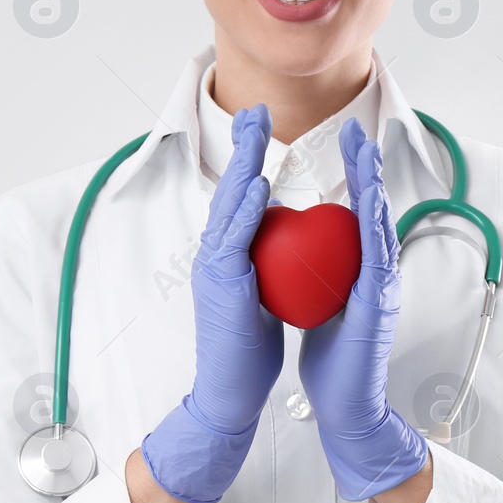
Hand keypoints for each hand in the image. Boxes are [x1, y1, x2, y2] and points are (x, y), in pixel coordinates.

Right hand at [141, 103, 283, 502]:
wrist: (229, 392)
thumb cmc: (248, 349)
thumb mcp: (262, 296)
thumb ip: (268, 265)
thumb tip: (288, 246)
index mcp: (226, 256)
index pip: (238, 198)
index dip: (246, 160)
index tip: (257, 129)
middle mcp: (214, 255)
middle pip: (227, 189)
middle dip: (239, 147)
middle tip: (251, 111)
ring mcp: (214, 268)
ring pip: (227, 205)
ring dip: (242, 163)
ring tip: (253, 130)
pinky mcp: (222, 285)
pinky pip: (233, 239)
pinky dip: (245, 209)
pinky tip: (260, 186)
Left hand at [297, 117, 428, 500]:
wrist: (345, 406)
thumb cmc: (332, 361)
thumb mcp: (318, 307)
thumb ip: (317, 278)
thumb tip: (299, 252)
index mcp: (359, 273)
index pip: (355, 214)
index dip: (354, 176)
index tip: (347, 142)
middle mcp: (375, 274)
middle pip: (372, 209)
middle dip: (366, 167)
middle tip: (358, 131)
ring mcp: (381, 288)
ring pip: (379, 225)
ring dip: (374, 185)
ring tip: (367, 151)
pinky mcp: (378, 306)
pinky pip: (376, 257)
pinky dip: (373, 226)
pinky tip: (369, 201)